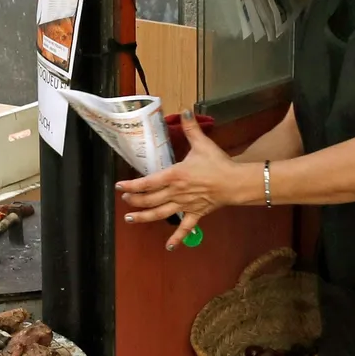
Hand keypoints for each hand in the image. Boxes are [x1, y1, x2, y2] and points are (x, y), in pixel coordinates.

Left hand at [116, 117, 257, 248]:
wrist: (235, 182)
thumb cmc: (217, 163)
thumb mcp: (202, 143)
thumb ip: (191, 127)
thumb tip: (186, 108)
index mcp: (174, 175)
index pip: (147, 182)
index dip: (131, 185)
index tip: (119, 187)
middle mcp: (176, 192)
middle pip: (150, 199)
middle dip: (134, 200)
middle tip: (125, 200)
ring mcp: (185, 205)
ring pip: (160, 214)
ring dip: (144, 217)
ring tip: (130, 219)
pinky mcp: (196, 213)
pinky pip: (185, 228)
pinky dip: (176, 238)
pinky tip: (168, 247)